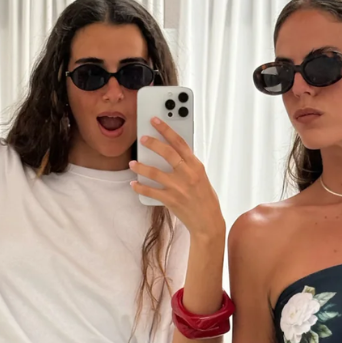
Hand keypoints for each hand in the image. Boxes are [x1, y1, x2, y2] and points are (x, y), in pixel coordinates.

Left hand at [130, 117, 224, 241]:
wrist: (208, 221)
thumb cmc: (205, 198)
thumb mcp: (201, 177)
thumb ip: (188, 165)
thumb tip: (172, 153)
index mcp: (196, 166)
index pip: (180, 142)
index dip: (167, 130)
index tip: (156, 121)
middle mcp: (188, 174)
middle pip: (167, 153)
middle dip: (153, 143)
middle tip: (143, 138)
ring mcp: (178, 187)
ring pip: (154, 172)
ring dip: (141, 166)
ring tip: (133, 163)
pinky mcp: (171, 200)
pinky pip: (150, 191)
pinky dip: (140, 187)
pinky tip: (134, 184)